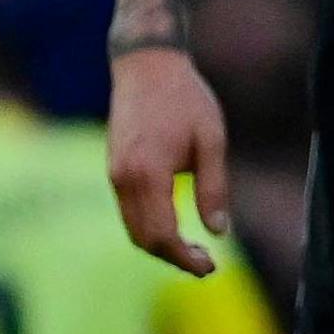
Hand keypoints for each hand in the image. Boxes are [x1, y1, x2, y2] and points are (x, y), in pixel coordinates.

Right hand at [105, 46, 227, 275]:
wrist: (146, 66)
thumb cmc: (185, 99)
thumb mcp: (212, 141)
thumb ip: (214, 187)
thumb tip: (219, 231)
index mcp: (148, 173)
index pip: (161, 234)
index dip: (184, 258)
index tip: (211, 266)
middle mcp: (123, 178)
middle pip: (143, 238)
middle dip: (173, 258)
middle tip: (207, 264)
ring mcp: (114, 174)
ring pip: (132, 228)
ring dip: (160, 245)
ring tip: (196, 250)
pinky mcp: (114, 169)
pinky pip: (128, 211)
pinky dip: (149, 227)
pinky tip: (176, 227)